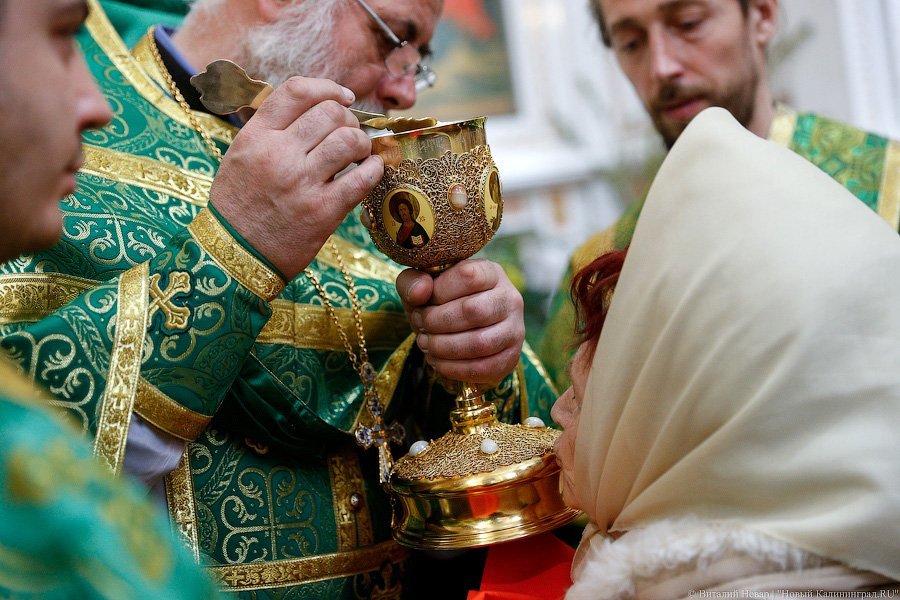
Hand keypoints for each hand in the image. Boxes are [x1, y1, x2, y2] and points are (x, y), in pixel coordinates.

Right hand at [209, 76, 382, 280]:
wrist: (234, 255)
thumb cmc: (239, 206)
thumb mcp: (241, 156)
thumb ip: (272, 131)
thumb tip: (315, 108)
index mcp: (255, 137)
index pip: (297, 92)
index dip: (327, 88)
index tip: (343, 97)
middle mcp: (278, 155)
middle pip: (329, 113)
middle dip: (349, 119)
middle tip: (350, 133)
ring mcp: (302, 183)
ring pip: (349, 140)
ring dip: (362, 143)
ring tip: (360, 153)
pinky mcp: (323, 212)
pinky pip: (362, 179)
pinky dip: (374, 169)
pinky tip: (371, 170)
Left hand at [397, 259, 524, 385]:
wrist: (461, 331)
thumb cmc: (441, 303)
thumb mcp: (422, 287)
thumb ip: (413, 282)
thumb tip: (420, 291)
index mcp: (491, 272)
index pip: (468, 276)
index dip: (439, 292)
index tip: (422, 303)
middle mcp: (509, 298)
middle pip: (473, 311)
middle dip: (437, 322)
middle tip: (421, 325)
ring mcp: (514, 329)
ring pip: (480, 343)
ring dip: (443, 347)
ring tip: (426, 344)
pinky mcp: (511, 357)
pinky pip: (483, 368)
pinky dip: (453, 368)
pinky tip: (437, 361)